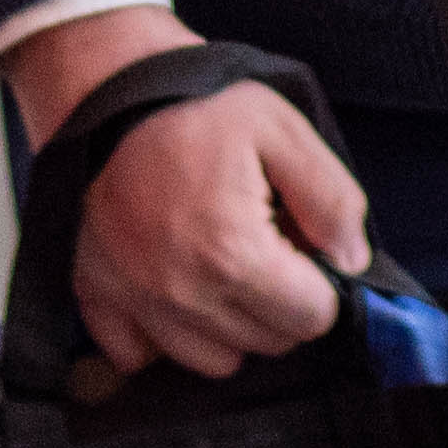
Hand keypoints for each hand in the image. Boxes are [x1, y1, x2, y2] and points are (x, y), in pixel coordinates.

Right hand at [4, 3, 365, 380]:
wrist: (104, 87)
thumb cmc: (196, 105)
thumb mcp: (283, 129)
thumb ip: (333, 199)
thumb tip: (352, 261)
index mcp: (233, 255)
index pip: (312, 318)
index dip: (322, 282)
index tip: (303, 245)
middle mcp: (181, 294)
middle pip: (268, 342)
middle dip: (282, 301)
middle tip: (265, 242)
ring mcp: (133, 301)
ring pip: (215, 361)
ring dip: (231, 324)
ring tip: (223, 262)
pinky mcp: (95, 297)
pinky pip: (143, 356)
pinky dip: (165, 334)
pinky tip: (175, 285)